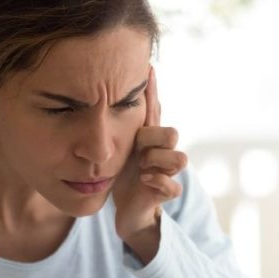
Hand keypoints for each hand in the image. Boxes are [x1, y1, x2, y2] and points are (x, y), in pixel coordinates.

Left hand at [112, 66, 185, 262]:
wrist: (128, 208)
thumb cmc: (124, 174)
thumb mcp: (117, 148)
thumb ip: (113, 127)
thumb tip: (99, 99)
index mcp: (148, 138)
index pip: (154, 111)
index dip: (152, 92)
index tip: (146, 69)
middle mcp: (161, 152)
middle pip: (172, 133)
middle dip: (154, 139)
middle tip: (138, 149)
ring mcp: (165, 172)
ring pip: (179, 158)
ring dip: (157, 161)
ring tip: (141, 167)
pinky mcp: (165, 192)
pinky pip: (173, 186)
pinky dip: (158, 182)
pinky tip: (144, 180)